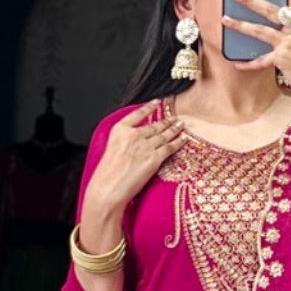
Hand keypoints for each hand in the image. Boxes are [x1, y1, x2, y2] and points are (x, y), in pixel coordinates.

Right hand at [81, 100, 185, 237]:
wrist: (108, 188)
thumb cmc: (106, 175)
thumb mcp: (110, 150)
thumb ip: (123, 142)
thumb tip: (133, 143)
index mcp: (119, 130)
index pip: (138, 114)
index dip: (149, 107)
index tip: (157, 102)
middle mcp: (133, 135)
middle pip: (154, 126)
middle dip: (166, 121)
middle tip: (175, 118)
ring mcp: (145, 146)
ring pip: (164, 135)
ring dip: (174, 129)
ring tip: (181, 125)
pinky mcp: (154, 159)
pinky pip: (169, 148)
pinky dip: (178, 142)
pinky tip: (183, 139)